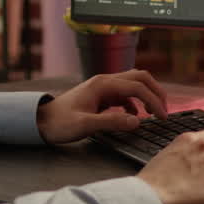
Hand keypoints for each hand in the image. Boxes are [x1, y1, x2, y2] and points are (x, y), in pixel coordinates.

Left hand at [35, 69, 167, 144]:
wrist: (39, 121)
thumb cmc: (58, 123)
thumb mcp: (85, 125)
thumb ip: (112, 122)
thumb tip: (137, 121)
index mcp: (103, 85)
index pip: (138, 87)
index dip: (154, 101)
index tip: (163, 116)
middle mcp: (105, 81)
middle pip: (140, 77)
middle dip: (156, 91)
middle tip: (164, 109)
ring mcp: (103, 86)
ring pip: (133, 82)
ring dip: (147, 94)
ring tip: (155, 111)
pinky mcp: (101, 94)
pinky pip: (125, 92)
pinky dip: (135, 101)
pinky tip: (134, 114)